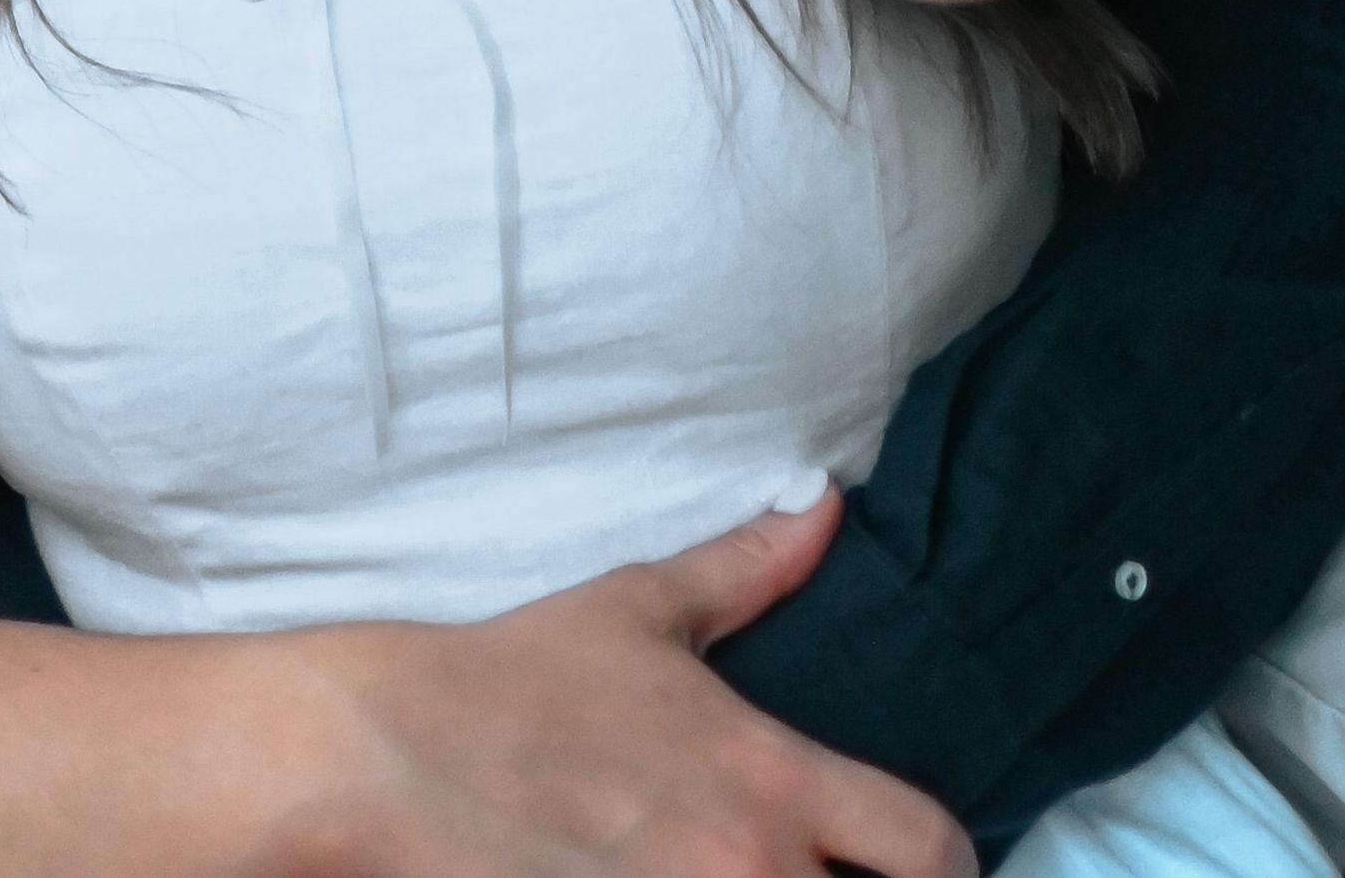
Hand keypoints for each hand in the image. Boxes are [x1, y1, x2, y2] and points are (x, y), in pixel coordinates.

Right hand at [293, 489, 974, 877]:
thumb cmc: (520, 678)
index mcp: (770, 781)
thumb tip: (825, 503)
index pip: (929, 850)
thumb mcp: (639, 609)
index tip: (931, 865)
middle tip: (829, 872)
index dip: (950, 865)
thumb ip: (747, 568)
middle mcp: (751, 872)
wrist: (394, 754)